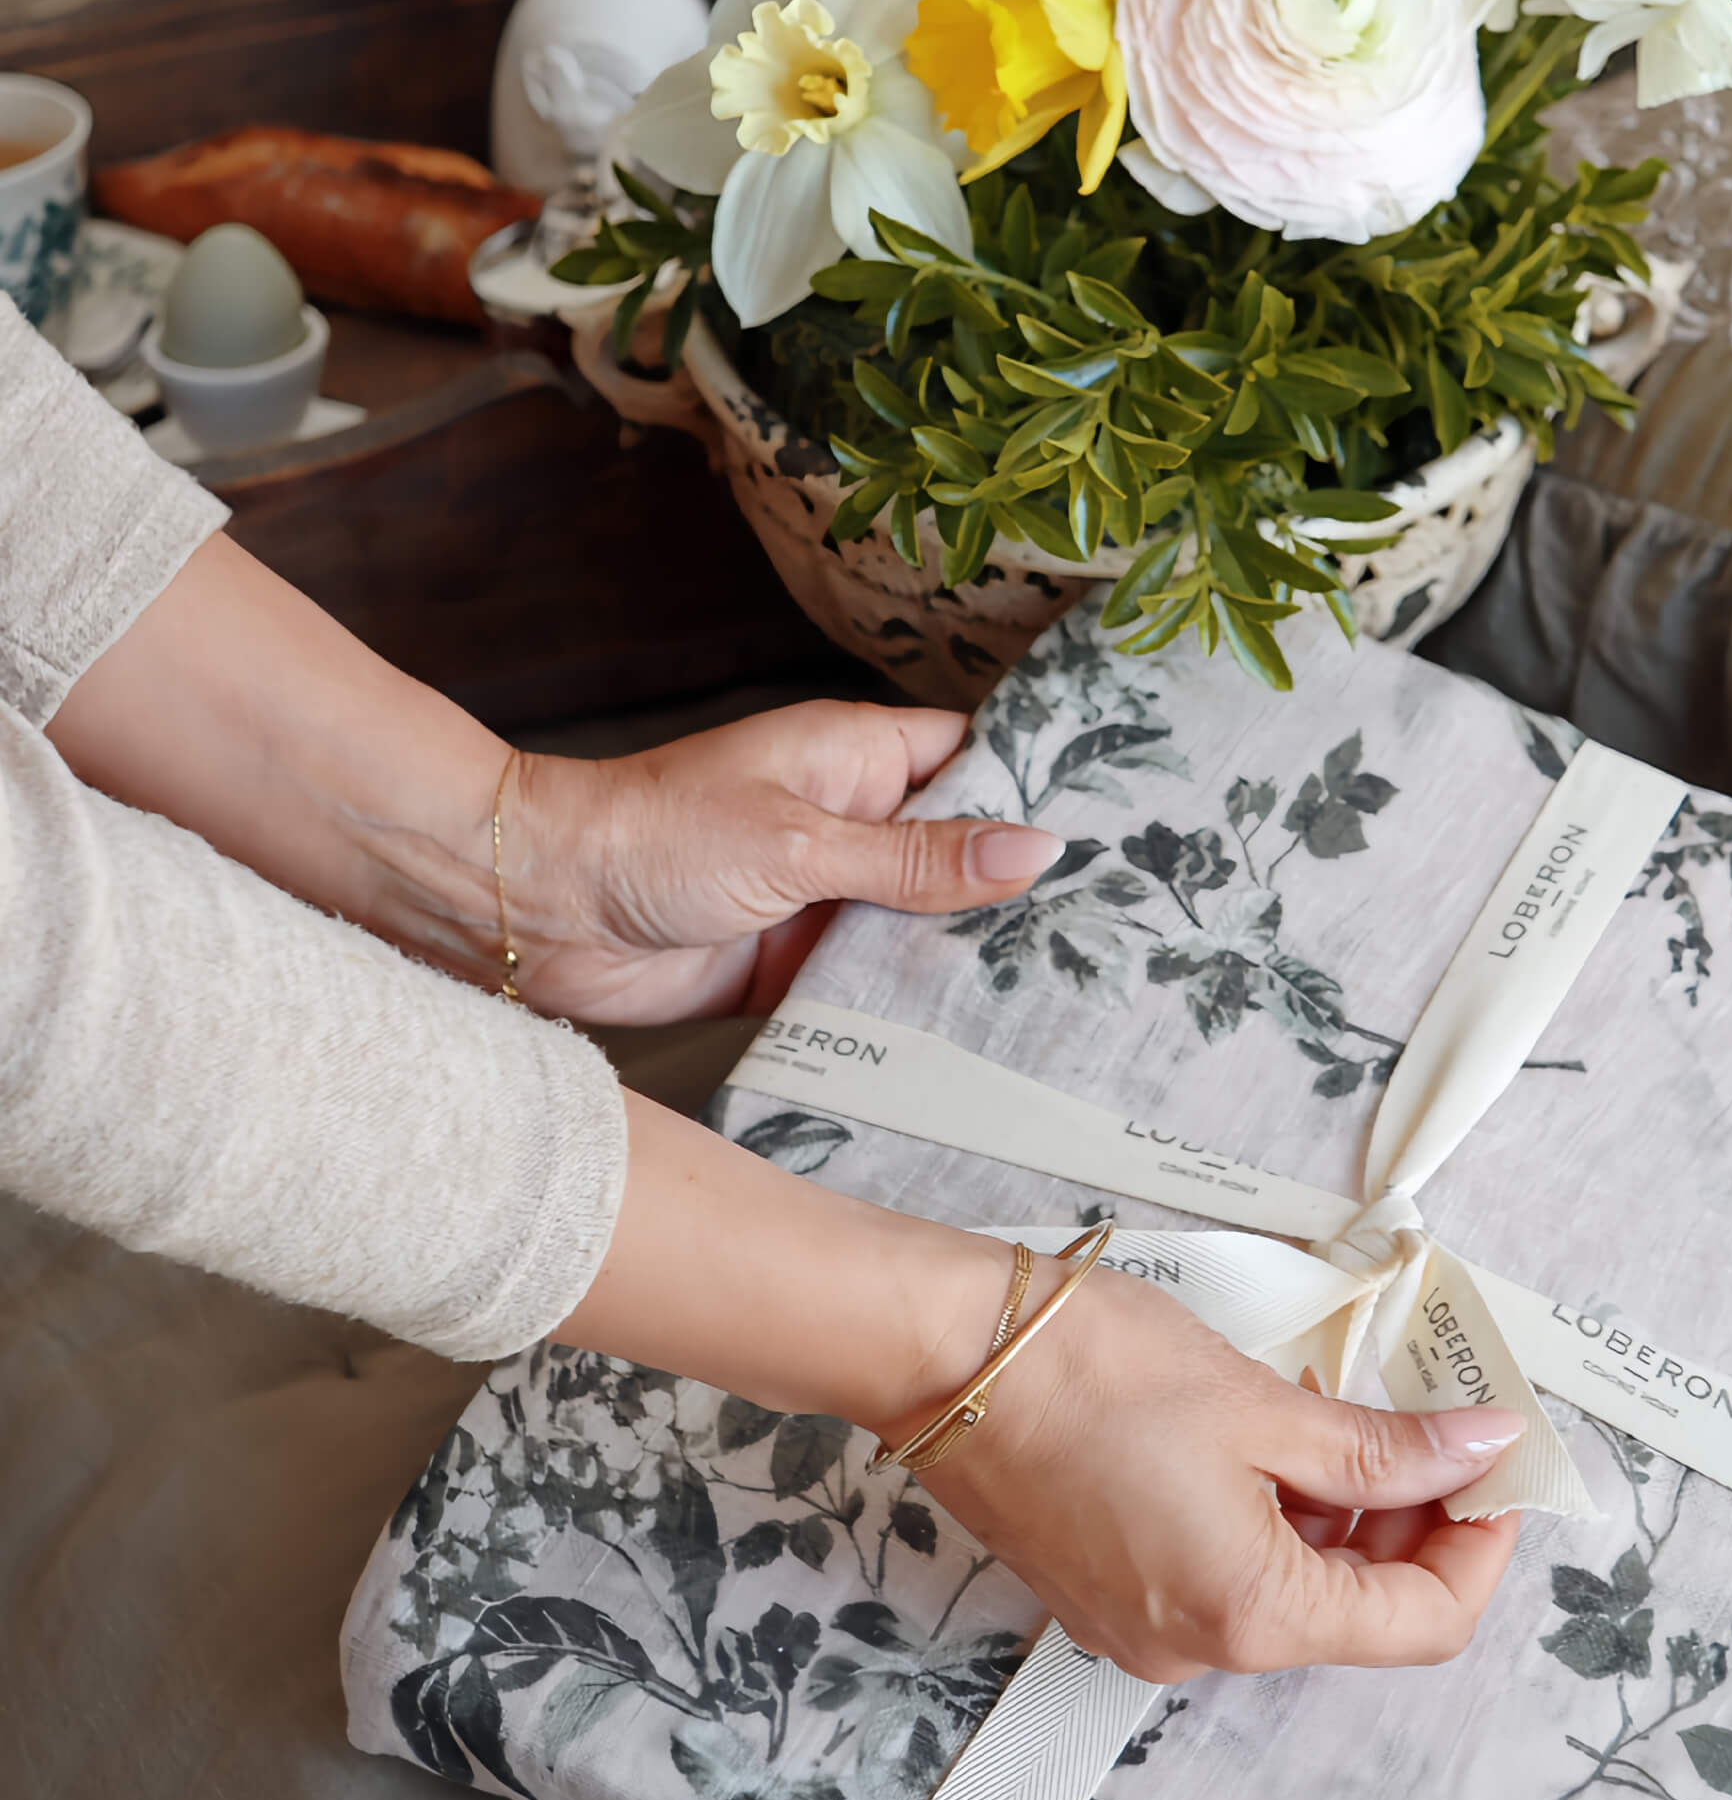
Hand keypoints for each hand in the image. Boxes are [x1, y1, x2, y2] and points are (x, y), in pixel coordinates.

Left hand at [508, 702, 1065, 1022]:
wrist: (540, 910)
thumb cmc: (654, 836)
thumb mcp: (801, 841)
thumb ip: (918, 858)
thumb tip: (1035, 849)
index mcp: (858, 759)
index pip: (975, 760)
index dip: (1040, 788)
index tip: (1122, 824)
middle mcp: (852, 825)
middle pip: (962, 855)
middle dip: (1021, 890)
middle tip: (1119, 928)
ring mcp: (827, 898)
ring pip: (926, 928)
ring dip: (971, 959)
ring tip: (1072, 993)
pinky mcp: (798, 965)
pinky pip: (874, 988)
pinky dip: (911, 1012)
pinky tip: (977, 1041)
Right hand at [880, 1257, 1525, 1683]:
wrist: (944, 1357)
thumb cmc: (1089, 1371)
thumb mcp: (1262, 1406)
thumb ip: (1385, 1449)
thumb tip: (1481, 1451)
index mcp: (1248, 1614)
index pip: (1422, 1622)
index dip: (1479, 1544)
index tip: (1495, 1468)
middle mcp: (1196, 1650)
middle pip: (1355, 1614)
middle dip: (1413, 1526)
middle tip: (1434, 1428)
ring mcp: (1143, 1630)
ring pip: (1289, 1594)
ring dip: (1340, 1519)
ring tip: (1341, 1419)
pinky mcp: (1107, 1596)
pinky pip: (1223, 1578)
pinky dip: (1269, 1522)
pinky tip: (1271, 1442)